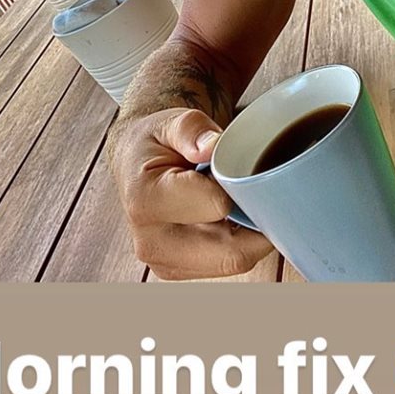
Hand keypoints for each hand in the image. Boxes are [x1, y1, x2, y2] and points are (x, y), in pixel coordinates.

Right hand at [107, 106, 273, 279]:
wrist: (137, 164)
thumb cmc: (158, 142)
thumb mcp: (172, 121)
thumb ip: (192, 130)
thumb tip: (212, 147)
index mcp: (145, 201)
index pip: (217, 205)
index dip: (240, 184)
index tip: (237, 167)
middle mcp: (151, 242)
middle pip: (232, 253)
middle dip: (256, 221)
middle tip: (257, 189)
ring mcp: (165, 264)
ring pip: (235, 262)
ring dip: (249, 233)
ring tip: (235, 200)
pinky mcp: (178, 272)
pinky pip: (228, 264)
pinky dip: (240, 242)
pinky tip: (229, 217)